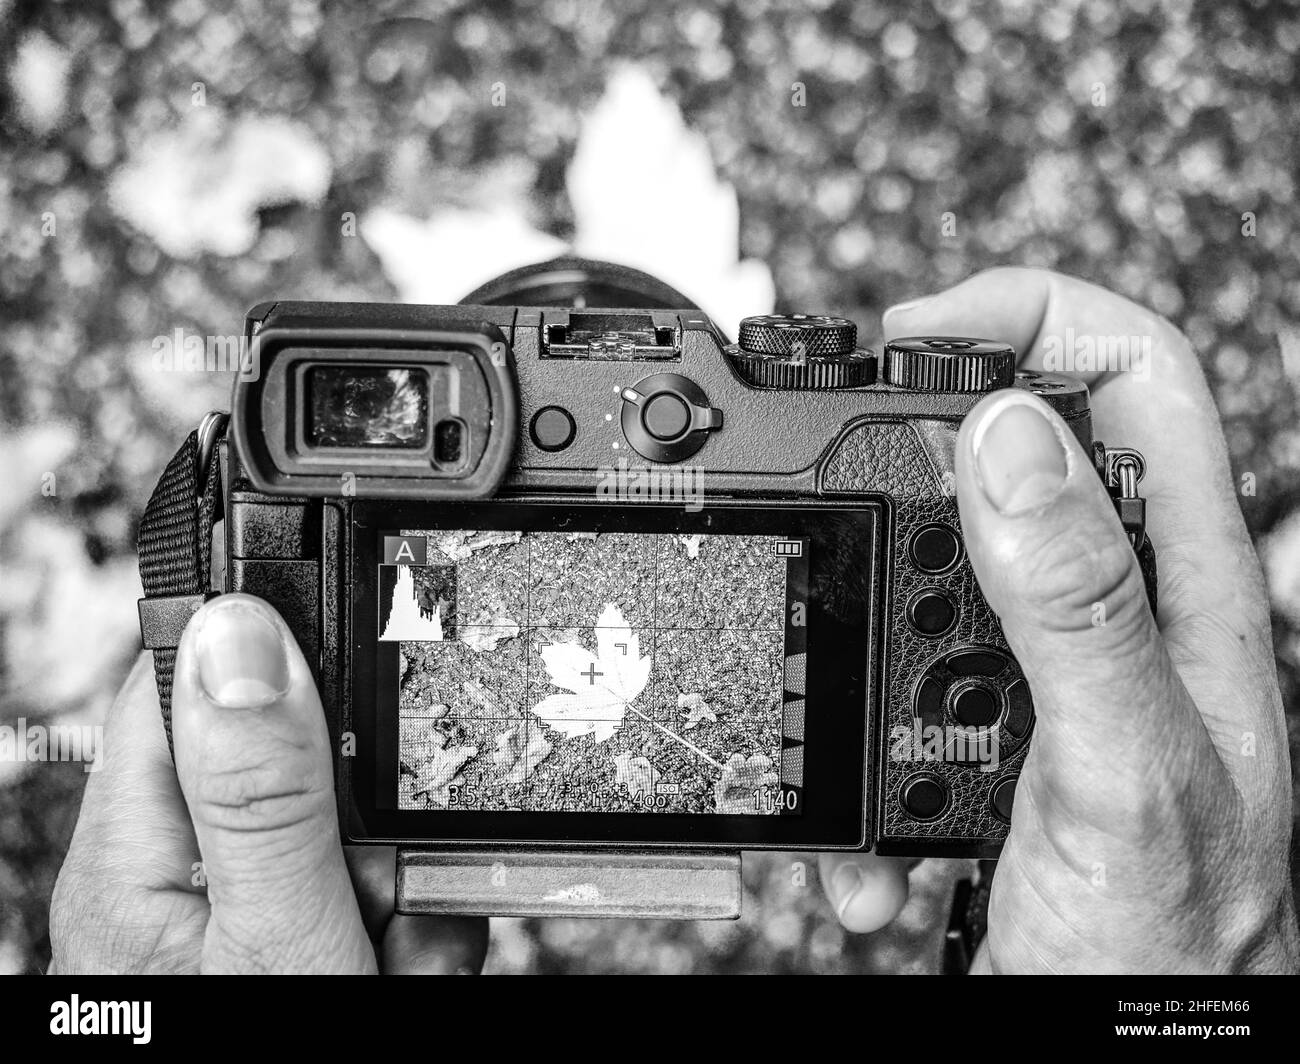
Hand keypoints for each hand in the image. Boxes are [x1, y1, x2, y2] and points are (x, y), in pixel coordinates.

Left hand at [50, 593, 487, 973]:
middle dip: (369, 815)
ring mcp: (250, 919)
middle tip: (378, 885)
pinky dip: (413, 933)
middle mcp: (185, 880)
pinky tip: (404, 970)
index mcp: (139, 857)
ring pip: (358, 838)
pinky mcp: (305, 945)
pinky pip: (379, 900)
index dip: (274, 662)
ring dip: (404, 888)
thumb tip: (238, 630)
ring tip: (395, 956)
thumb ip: (260, 791)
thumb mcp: (277, 938)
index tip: (355, 683)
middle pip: (297, 764)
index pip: (186, 685)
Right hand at [820, 267, 1298, 972]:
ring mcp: (1042, 664)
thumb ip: (1075, 604)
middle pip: (1018, 441)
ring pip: (933, 561)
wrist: (1117, 1056)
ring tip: (840, 684)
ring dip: (861, 619)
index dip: (1034, 315)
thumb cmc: (1171, 943)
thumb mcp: (1121, 765)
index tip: (914, 336)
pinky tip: (863, 815)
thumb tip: (1005, 439)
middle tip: (834, 483)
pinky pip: (894, 675)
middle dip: (910, 448)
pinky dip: (854, 730)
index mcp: (1180, 584)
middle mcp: (1115, 604)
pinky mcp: (980, 724)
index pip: (1138, 372)